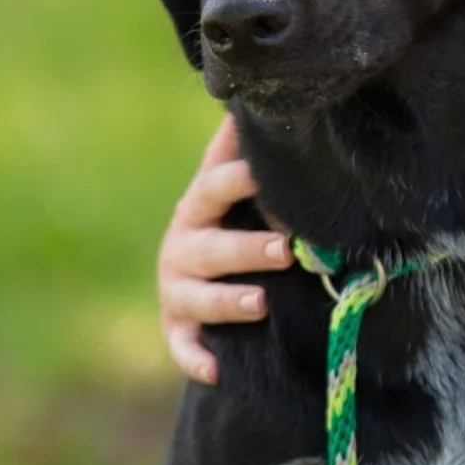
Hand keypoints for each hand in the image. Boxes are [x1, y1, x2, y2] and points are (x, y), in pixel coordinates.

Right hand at [156, 116, 290, 383]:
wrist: (211, 272)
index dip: (241, 179)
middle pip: (211, 246)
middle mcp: (183, 245)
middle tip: (287, 248)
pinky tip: (216, 368)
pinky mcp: (177, 329)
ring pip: (197, 297)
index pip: (215, 185)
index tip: (267, 174)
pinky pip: (181, 347)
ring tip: (262, 302)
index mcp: (200, 204)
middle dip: (246, 248)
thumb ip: (252, 149)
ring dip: (228, 301)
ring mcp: (177, 289)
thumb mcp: (242, 185)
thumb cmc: (237, 215)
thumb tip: (264, 96)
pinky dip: (195, 358)